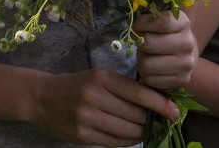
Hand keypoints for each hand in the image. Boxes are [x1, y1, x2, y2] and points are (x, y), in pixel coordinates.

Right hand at [32, 68, 176, 146]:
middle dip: (150, 120)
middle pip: (135, 115)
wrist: (43, 97)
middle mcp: (94, 96)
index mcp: (102, 78)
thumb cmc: (79, 85)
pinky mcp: (82, 135)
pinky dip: (127, 141)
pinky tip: (131, 137)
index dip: (160, 104)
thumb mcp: (100, 77)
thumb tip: (157, 102)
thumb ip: (125, 88)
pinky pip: (113, 142)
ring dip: (141, 132)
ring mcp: (86, 118)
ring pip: (126, 131)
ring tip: (145, 129)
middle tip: (158, 120)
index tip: (175, 112)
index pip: (139, 93)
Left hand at [134, 10, 197, 89]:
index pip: (162, 21)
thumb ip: (148, 19)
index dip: (143, 23)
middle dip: (140, 43)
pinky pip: (150, 79)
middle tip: (143, 43)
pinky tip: (154, 68)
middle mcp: (187, 43)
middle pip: (148, 43)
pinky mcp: (181, 80)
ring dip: (142, 60)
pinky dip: (147, 74)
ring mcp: (186, 63)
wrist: (186, 56)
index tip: (138, 25)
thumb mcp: (161, 21)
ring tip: (148, 56)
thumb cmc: (166, 35)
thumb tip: (130, 22)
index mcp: (183, 23)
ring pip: (146, 64)